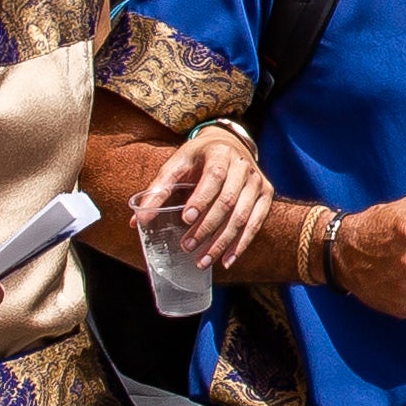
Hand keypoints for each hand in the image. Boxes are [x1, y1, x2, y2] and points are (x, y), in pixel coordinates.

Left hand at [140, 126, 273, 269]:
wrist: (228, 145)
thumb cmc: (197, 158)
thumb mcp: (177, 166)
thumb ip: (158, 190)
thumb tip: (138, 221)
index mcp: (220, 153)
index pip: (214, 177)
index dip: (201, 200)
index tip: (185, 219)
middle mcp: (243, 165)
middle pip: (228, 201)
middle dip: (206, 227)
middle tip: (187, 246)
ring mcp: (257, 181)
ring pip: (241, 217)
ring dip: (221, 242)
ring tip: (203, 261)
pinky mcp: (266, 195)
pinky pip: (255, 224)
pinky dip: (240, 245)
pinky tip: (226, 261)